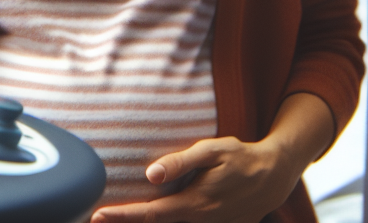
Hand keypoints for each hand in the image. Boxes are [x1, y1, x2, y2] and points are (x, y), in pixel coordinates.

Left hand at [89, 134, 303, 222]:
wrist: (273, 177)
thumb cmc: (240, 157)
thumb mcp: (212, 151)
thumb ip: (181, 162)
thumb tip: (150, 174)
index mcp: (194, 203)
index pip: (150, 214)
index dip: (123, 216)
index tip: (97, 215)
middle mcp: (200, 221)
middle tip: (94, 220)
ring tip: (117, 218)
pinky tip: (149, 217)